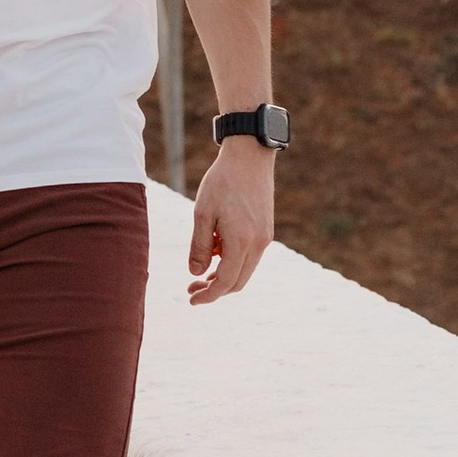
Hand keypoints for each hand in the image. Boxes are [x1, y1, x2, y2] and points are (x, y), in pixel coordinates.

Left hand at [187, 141, 274, 304]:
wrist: (250, 157)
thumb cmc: (222, 182)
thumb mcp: (202, 214)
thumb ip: (199, 247)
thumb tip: (196, 274)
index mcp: (241, 242)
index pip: (225, 282)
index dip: (208, 296)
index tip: (191, 299)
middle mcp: (258, 244)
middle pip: (237, 282)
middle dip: (214, 288)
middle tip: (192, 286)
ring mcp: (265, 238)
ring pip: (245, 269)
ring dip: (224, 273)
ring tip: (202, 261)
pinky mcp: (266, 230)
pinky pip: (249, 255)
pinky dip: (233, 259)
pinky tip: (217, 245)